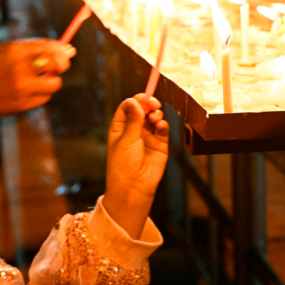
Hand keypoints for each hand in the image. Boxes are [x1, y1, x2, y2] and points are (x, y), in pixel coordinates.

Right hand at [0, 39, 74, 115]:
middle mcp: (20, 69)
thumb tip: (69, 49)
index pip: (51, 47)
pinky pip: (44, 98)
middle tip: (59, 66)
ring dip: (51, 81)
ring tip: (40, 80)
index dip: (62, 50)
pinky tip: (29, 90)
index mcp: (15, 51)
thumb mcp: (7, 49)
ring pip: (54, 84)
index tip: (67, 52)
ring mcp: (22, 88)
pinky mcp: (22, 105)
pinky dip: (41, 94)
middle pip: (57, 64)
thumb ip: (36, 46)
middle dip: (62, 64)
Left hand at [103, 94, 168, 239]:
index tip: (142, 96)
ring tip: (156, 117)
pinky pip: (163, 130)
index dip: (135, 100)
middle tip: (153, 103)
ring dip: (156, 114)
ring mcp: (148, 137)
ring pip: (154, 118)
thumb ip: (133, 119)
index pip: (128, 108)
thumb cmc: (123, 165)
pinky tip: (161, 126)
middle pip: (143, 110)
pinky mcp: (160, 145)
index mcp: (120, 128)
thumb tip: (134, 100)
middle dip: (148, 104)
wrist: (134, 188)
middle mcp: (134, 131)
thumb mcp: (126, 139)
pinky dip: (163, 125)